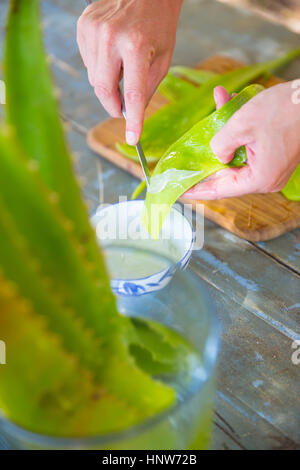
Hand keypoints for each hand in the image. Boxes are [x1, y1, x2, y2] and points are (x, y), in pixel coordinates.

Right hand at [77, 0, 182, 144]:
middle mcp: (111, 37)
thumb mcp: (164, 57)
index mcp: (137, 44)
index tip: (132, 138)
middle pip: (104, 89)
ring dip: (108, 84)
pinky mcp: (83, 26)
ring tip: (123, 66)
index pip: (132, 92)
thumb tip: (132, 114)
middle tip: (123, 111)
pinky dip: (100, 67)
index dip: (133, 119)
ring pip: (95, 78)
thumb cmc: (159, 23)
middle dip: (113, 106)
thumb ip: (147, 88)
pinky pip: (88, 62)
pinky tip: (112, 54)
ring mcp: (93, 30)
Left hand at [184, 81, 299, 199]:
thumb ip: (220, 145)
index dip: (196, 190)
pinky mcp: (275, 155)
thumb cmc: (283, 110)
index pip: (219, 190)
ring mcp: (272, 168)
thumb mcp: (240, 125)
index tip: (178, 191)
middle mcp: (266, 179)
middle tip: (184, 159)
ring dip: (223, 135)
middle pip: (226, 174)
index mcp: (259, 179)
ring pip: (236, 156)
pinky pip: (248, 147)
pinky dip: (238, 130)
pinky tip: (228, 103)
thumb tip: (217, 155)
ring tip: (214, 110)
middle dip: (207, 158)